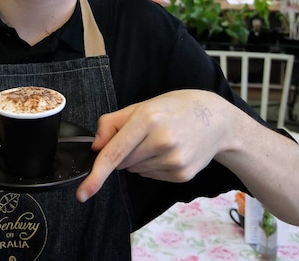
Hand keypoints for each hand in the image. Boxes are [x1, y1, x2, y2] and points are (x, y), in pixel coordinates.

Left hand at [76, 90, 231, 201]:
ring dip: (138, 159)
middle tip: (143, 135)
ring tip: (159, 140)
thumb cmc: (175, 109)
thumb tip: (95, 146)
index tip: (82, 193)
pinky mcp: (182, 175)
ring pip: (135, 170)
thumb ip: (112, 123)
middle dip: (123, 152)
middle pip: (122, 162)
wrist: (217, 120)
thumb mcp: (142, 105)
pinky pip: (150, 176)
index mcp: (148, 119)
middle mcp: (162, 141)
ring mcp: (174, 161)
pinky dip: (152, 166)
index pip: (114, 153)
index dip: (96, 175)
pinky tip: (168, 151)